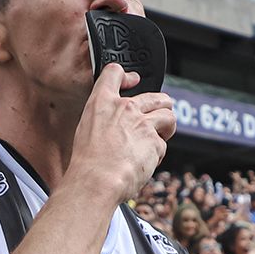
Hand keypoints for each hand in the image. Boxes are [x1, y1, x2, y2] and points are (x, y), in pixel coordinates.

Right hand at [68, 64, 173, 202]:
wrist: (97, 181)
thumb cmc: (88, 163)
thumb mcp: (86, 131)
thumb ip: (104, 120)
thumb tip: (115, 125)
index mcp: (102, 102)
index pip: (114, 72)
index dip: (126, 75)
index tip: (132, 80)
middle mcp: (125, 108)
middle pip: (156, 96)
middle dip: (162, 106)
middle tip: (158, 119)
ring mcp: (142, 123)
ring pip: (168, 116)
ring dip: (167, 127)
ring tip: (159, 139)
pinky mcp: (155, 141)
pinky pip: (163, 145)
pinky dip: (157, 154)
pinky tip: (146, 161)